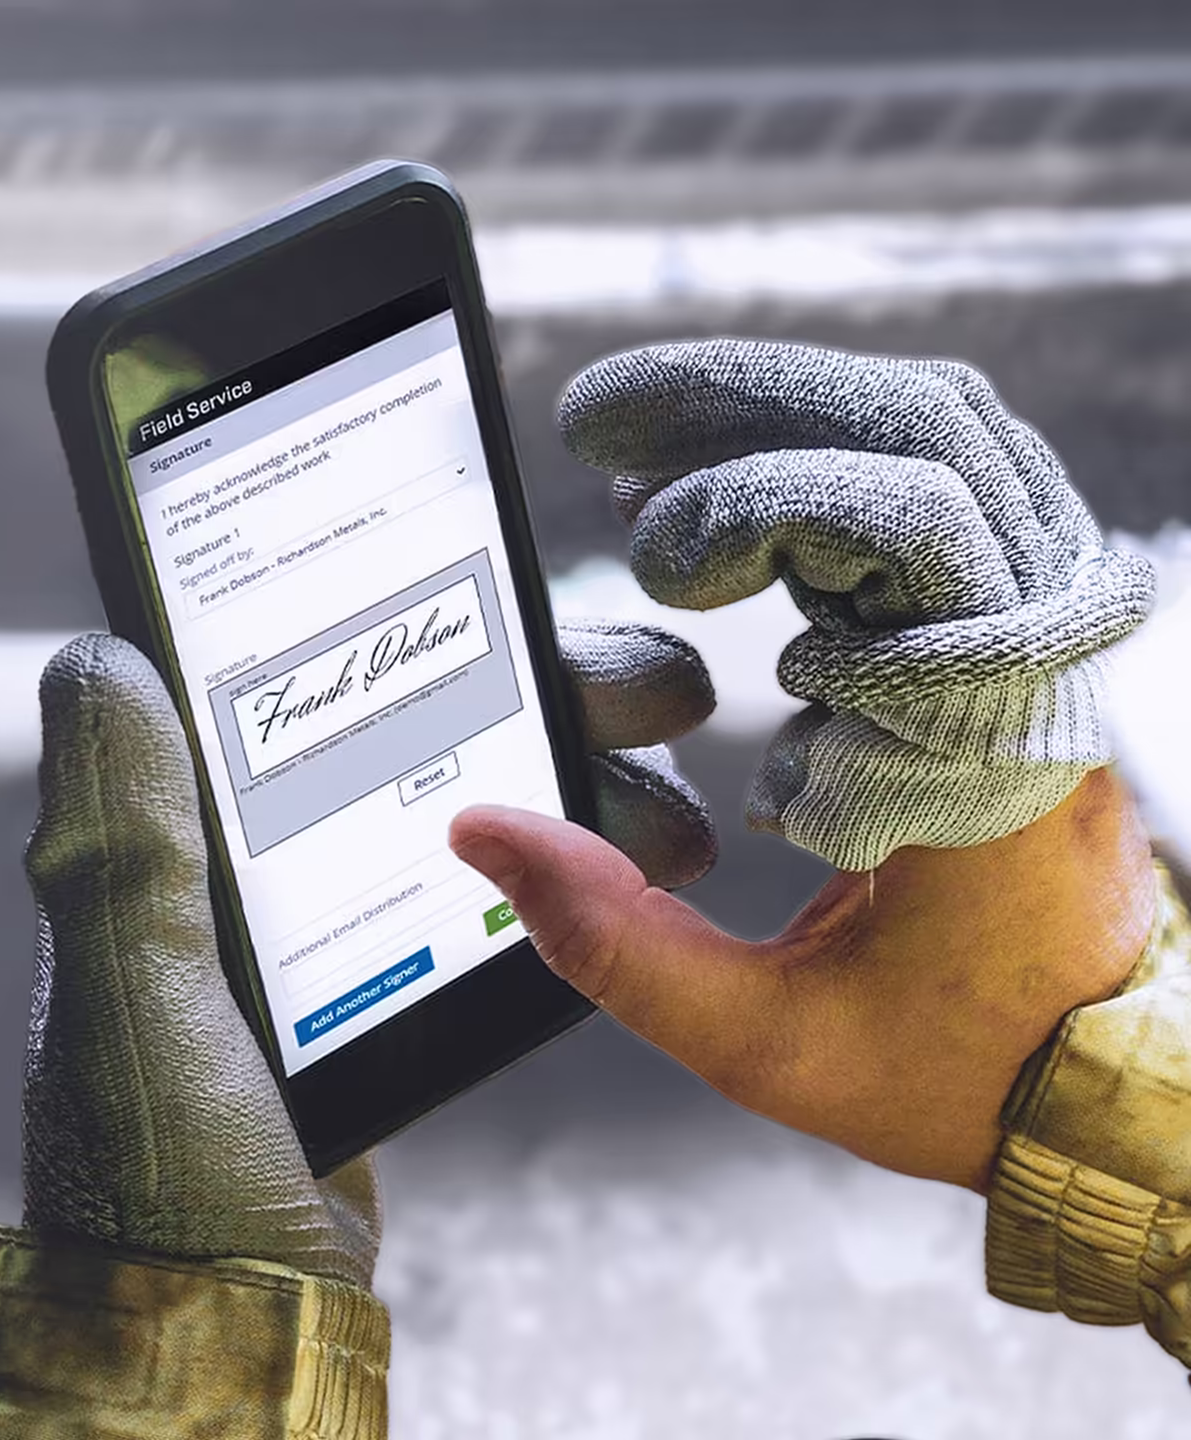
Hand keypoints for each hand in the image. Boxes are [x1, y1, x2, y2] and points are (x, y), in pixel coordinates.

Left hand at [18, 625, 718, 1279]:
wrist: (231, 1330)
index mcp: (168, 859)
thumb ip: (122, 833)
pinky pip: (498, 914)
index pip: (281, 692)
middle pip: (409, 738)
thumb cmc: (155, 1176)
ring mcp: (332, 946)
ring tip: (673, 792)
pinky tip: (643, 865)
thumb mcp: (132, 990)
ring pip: (477, 819)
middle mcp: (249, 886)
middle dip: (539, 695)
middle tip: (653, 690)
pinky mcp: (394, 1013)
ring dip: (582, 787)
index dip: (390, 622)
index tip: (503, 578)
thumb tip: (102, 658)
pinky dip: (576, 880)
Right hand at [451, 339, 1167, 1189]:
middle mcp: (1040, 673)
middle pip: (934, 437)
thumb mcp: (769, 1043)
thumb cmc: (957, 1074)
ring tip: (651, 453)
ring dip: (795, 417)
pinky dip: (836, 464)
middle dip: (754, 402)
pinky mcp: (1022, 645)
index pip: (915, 525)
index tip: (650, 553)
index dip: (763, 498)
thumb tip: (482, 831)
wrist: (1106, 1099)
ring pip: (955, 442)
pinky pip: (956, 492)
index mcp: (993, 755)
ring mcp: (1046, 647)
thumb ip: (614, 946)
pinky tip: (726, 506)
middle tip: (607, 424)